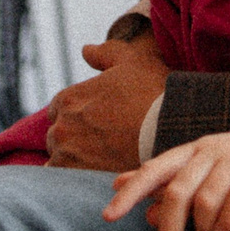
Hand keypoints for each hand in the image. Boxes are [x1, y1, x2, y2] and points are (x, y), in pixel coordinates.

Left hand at [43, 34, 166, 171]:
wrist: (171, 131)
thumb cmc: (153, 94)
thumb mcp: (132, 62)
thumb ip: (105, 54)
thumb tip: (86, 50)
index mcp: (70, 98)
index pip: (59, 108)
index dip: (79, 112)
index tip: (98, 120)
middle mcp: (62, 126)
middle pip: (58, 134)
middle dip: (75, 136)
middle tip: (103, 140)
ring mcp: (67, 153)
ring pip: (60, 158)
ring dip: (74, 159)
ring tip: (102, 160)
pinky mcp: (77, 177)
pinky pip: (64, 180)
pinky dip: (75, 177)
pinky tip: (95, 174)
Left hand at [103, 119, 229, 230]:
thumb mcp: (203, 172)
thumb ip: (172, 186)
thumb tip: (138, 204)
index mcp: (192, 151)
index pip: (154, 170)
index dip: (130, 192)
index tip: (108, 216)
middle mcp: (210, 149)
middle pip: (178, 191)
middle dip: (168, 230)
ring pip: (207, 198)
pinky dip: (229, 219)